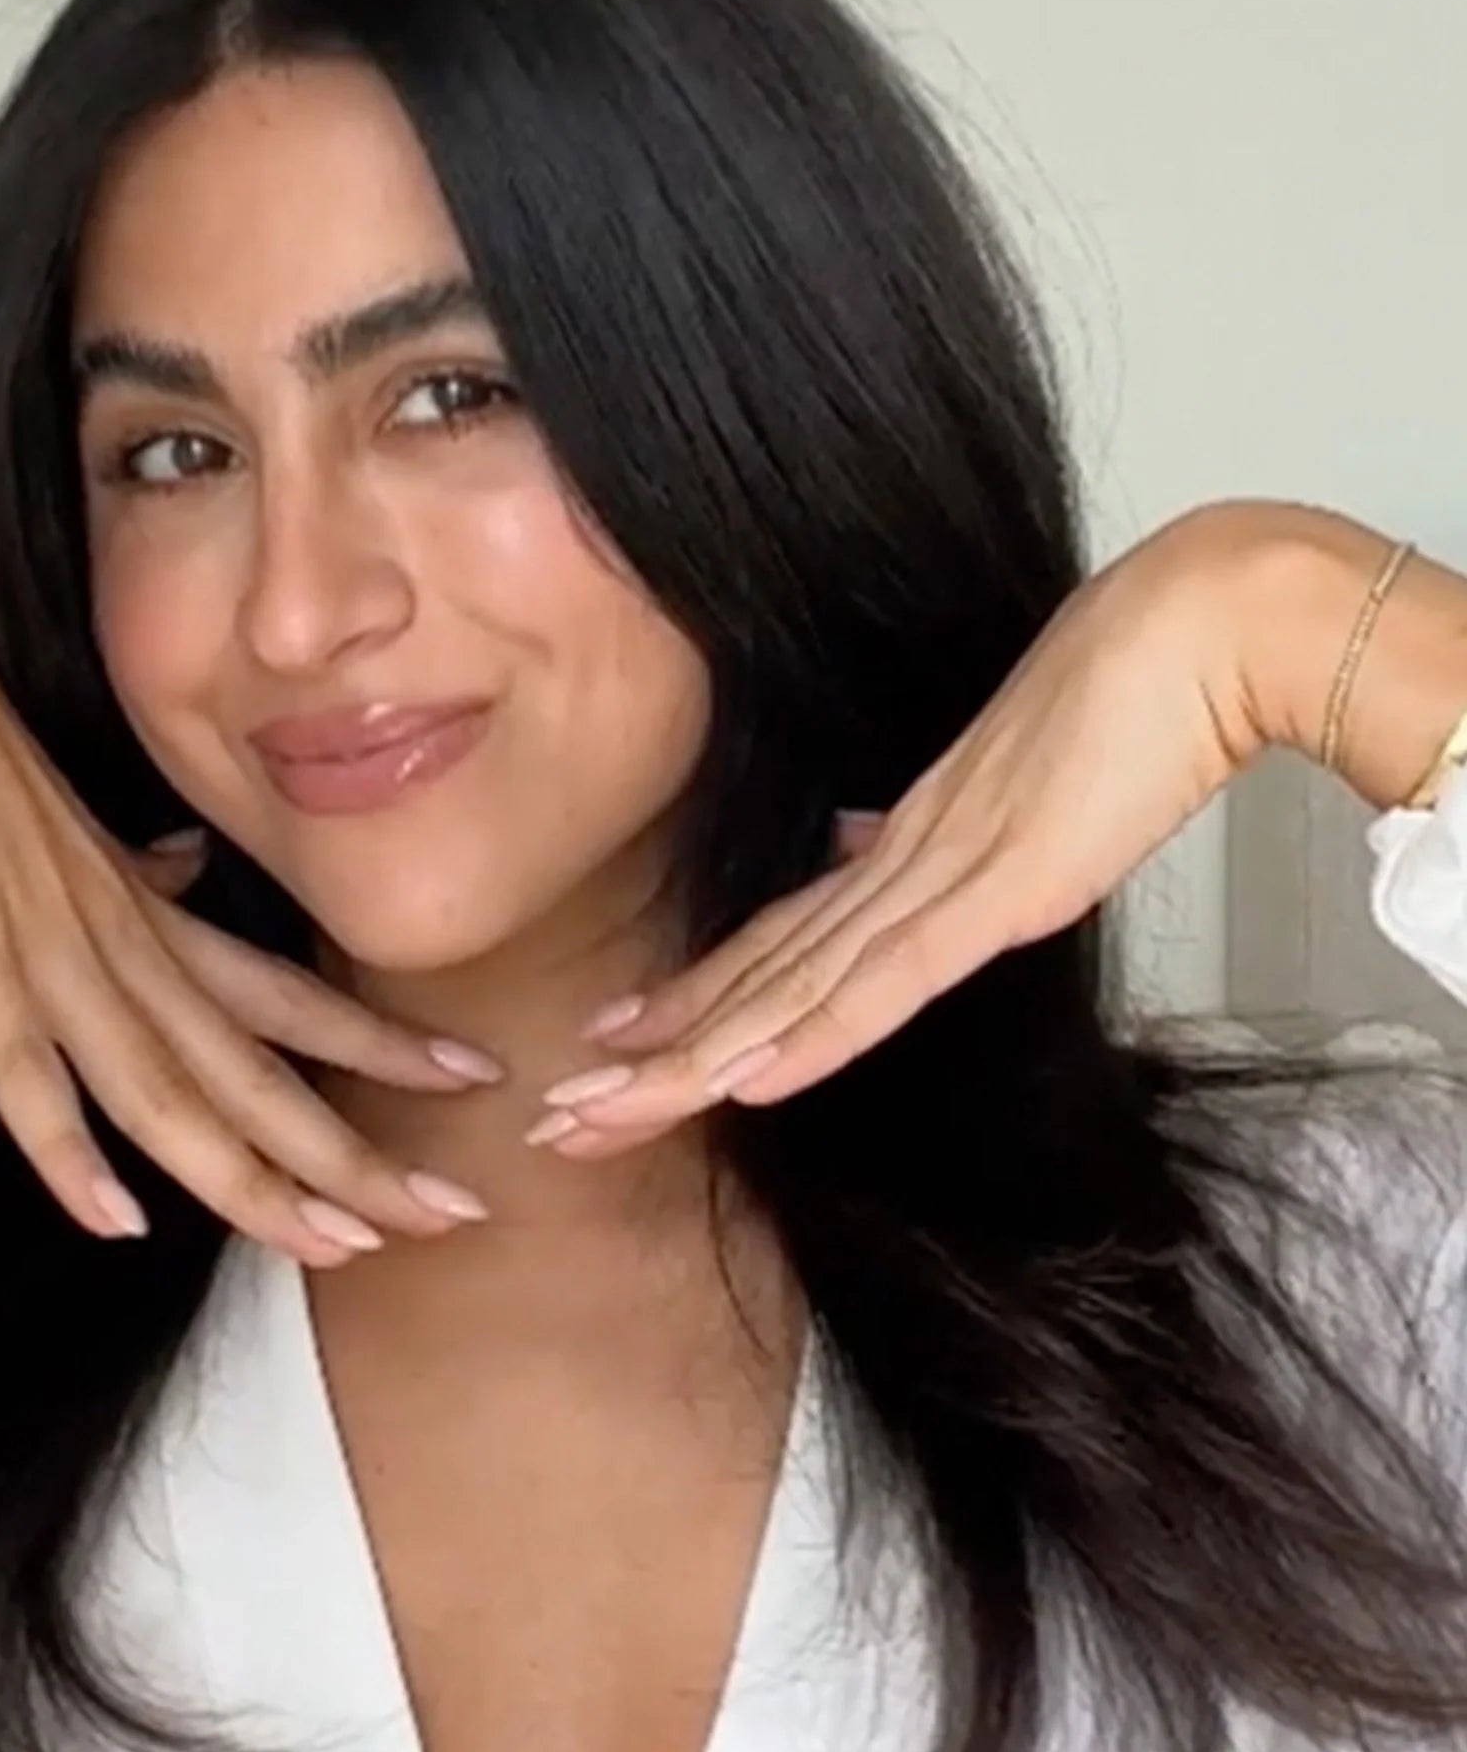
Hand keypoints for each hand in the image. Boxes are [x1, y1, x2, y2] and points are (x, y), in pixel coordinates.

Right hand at [0, 549, 502, 1266]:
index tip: (474, 1078)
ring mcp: (52, 954)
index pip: (290, 999)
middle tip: (453, 1215)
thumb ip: (132, 871)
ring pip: (168, 1088)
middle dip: (354, 1152)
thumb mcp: (69, 822)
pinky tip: (117, 1222)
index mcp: (150, 914)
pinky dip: (67, 1149)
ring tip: (337, 1245)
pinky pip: (26, 1073)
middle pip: (256, 1070)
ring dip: (249, 1177)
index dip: (382, 1046)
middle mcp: (125, 943)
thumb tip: (182, 872)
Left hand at [533, 504, 1269, 1158]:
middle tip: (556, 1118)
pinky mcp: (995, 890)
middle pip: (750, 982)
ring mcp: (936, 879)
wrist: (1194, 634)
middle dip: (651, 1060)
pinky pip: (883, 980)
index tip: (613, 1043)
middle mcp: (892, 869)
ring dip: (686, 1067)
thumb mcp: (1022, 798)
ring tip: (590, 1116)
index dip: (692, 1003)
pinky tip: (736, 1081)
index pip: (773, 946)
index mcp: (900, 852)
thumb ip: (949, 846)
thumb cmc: (1124, 704)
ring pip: (785, 994)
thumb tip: (876, 840)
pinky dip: (808, 1036)